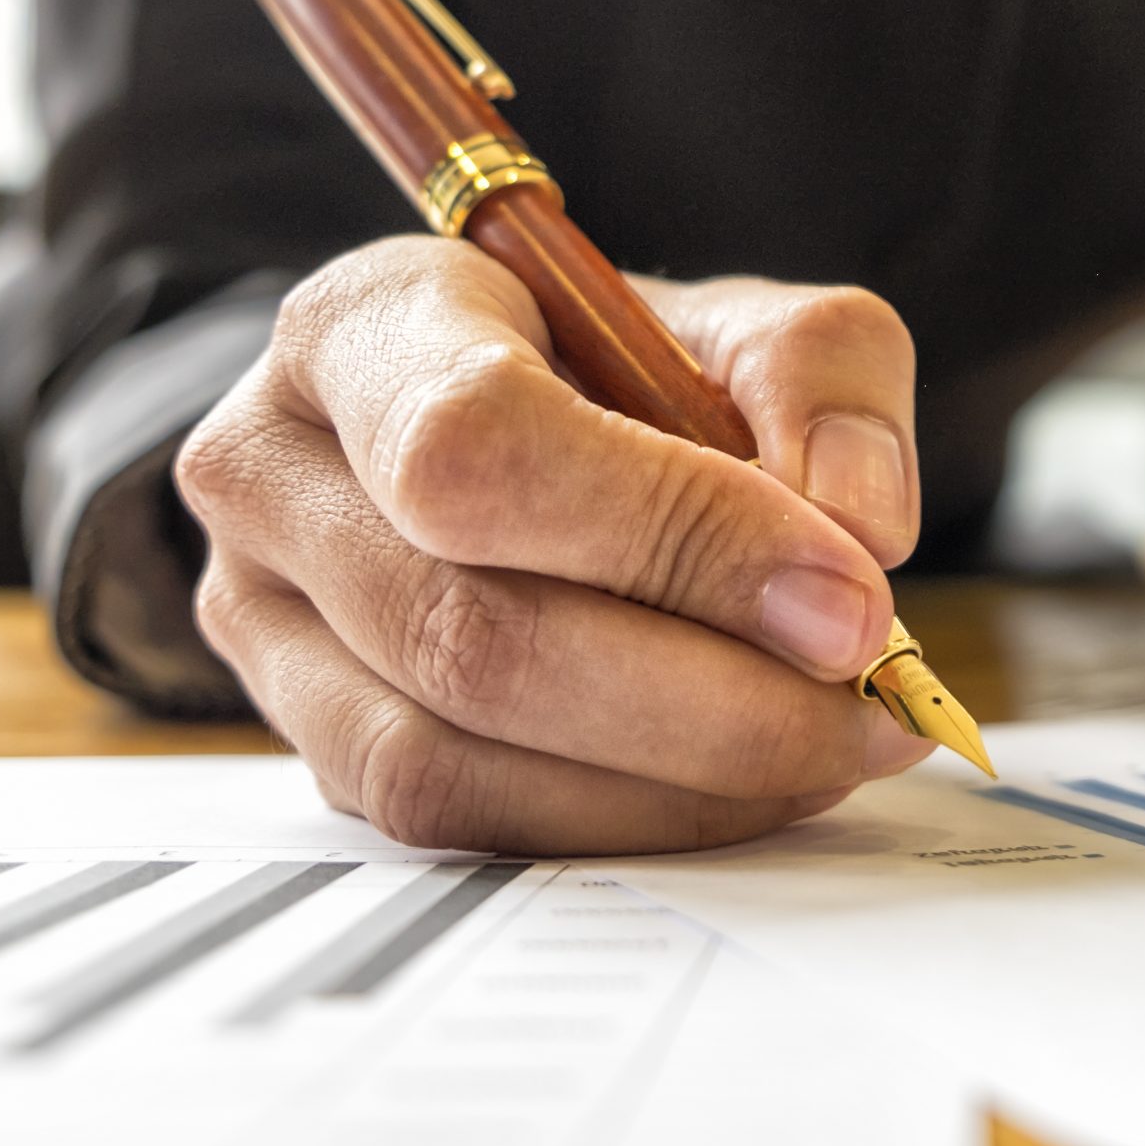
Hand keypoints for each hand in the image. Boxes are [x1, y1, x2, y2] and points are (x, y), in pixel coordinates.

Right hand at [175, 237, 932, 853]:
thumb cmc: (631, 372)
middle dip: (711, 693)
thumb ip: (821, 377)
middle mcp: (276, 471)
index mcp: (366, 323)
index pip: (477, 445)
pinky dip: (629, 822)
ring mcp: (269, 623)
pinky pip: (465, 822)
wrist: (544, 436)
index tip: (848, 600)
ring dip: (682, 779)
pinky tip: (747, 785)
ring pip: (458, 755)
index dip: (673, 536)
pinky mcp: (314, 742)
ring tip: (834, 745)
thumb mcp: (744, 323)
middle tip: (875, 701)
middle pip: (471, 629)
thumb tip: (858, 525)